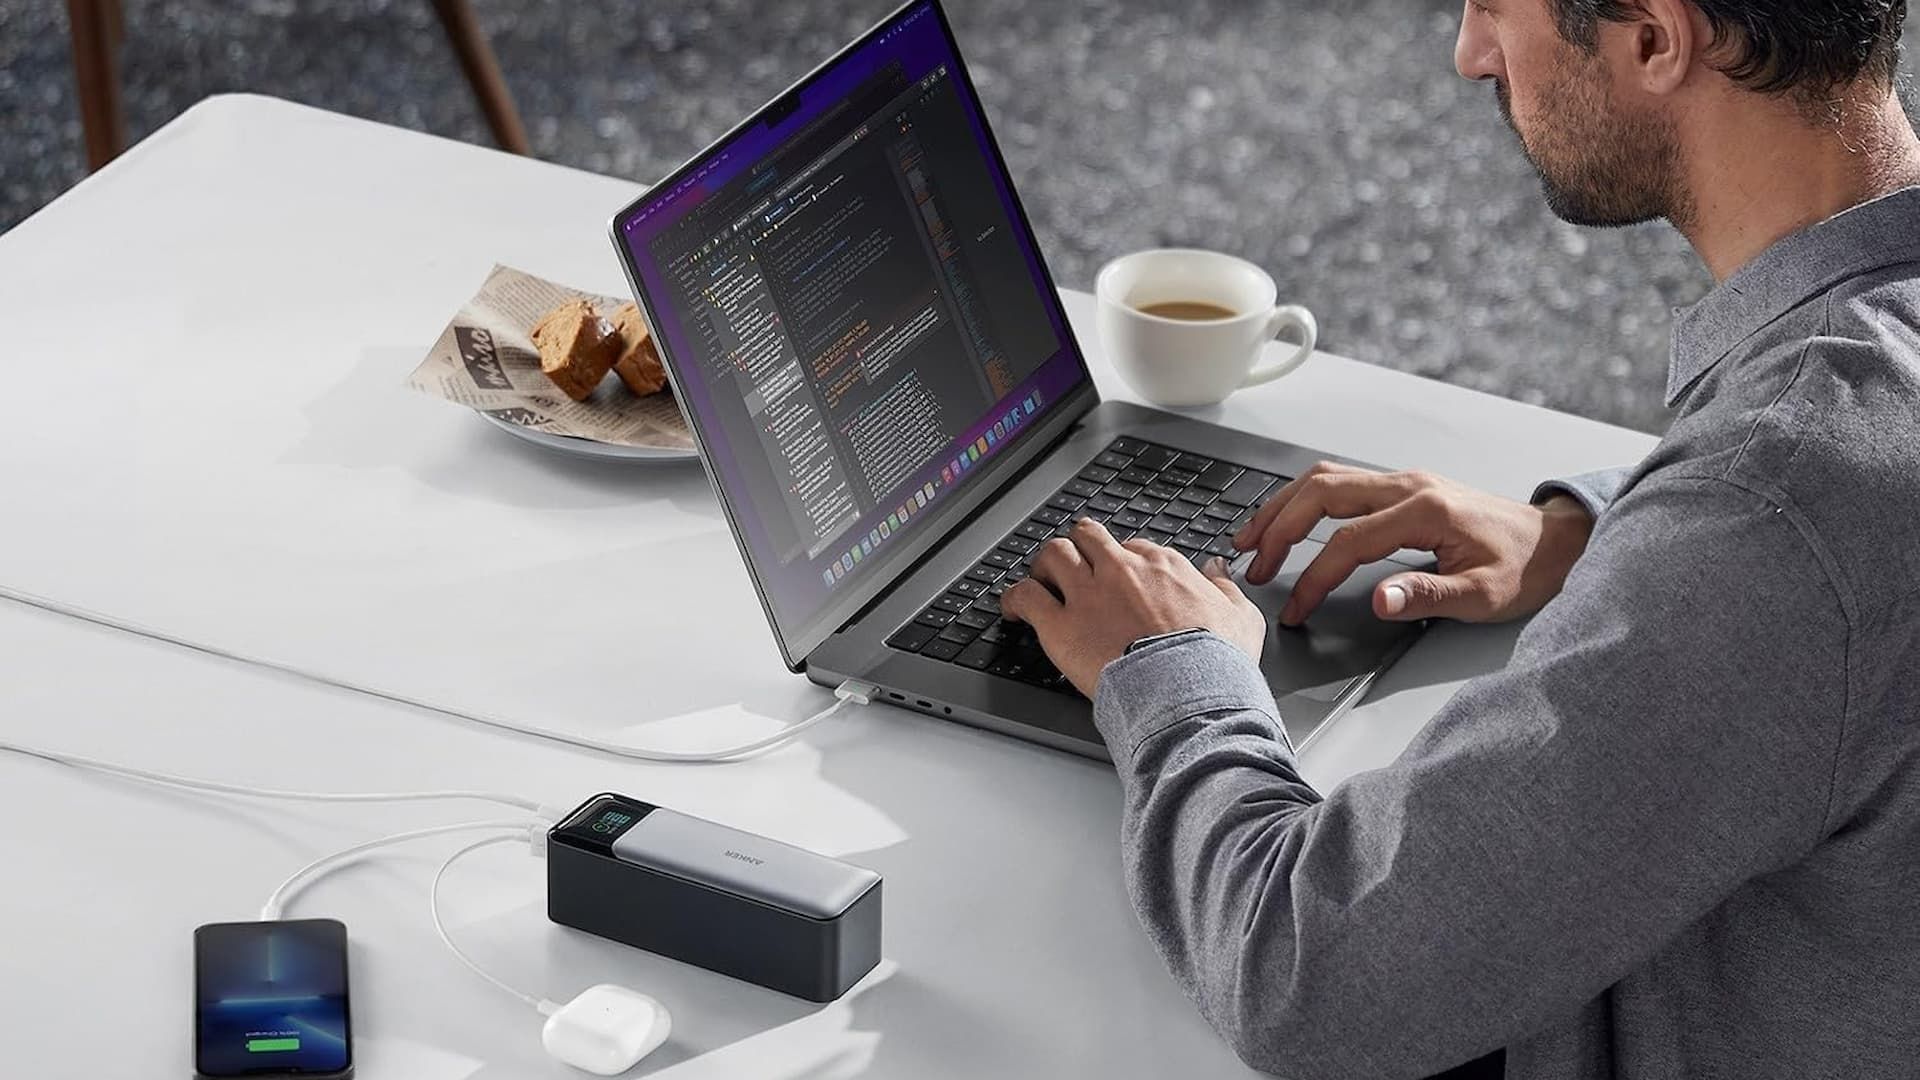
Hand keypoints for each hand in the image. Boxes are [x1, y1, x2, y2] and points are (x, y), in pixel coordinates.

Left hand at [1001, 518, 1267, 696]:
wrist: (1190, 693)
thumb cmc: (1216, 662)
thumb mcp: (1242, 617)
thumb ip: (1226, 588)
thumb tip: (1218, 570)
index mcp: (1162, 567)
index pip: (1132, 547)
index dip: (1122, 562)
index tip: (1118, 577)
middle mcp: (1121, 570)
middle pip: (1088, 538)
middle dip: (1079, 549)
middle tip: (1074, 567)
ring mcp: (1087, 594)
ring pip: (1052, 554)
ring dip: (1044, 566)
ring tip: (1041, 580)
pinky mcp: (1060, 625)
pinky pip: (1025, 596)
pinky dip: (1014, 599)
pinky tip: (1012, 609)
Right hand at [1231, 462, 1595, 625]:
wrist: (1556, 541)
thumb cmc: (1526, 567)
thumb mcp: (1484, 595)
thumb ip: (1427, 594)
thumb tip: (1379, 600)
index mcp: (1425, 510)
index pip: (1347, 541)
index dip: (1313, 577)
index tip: (1295, 607)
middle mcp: (1408, 486)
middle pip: (1320, 493)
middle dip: (1278, 529)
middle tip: (1253, 565)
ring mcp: (1403, 482)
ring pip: (1323, 479)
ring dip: (1282, 507)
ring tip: (1252, 538)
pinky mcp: (1402, 488)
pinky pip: (1339, 483)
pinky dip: (1303, 500)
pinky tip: (1287, 520)